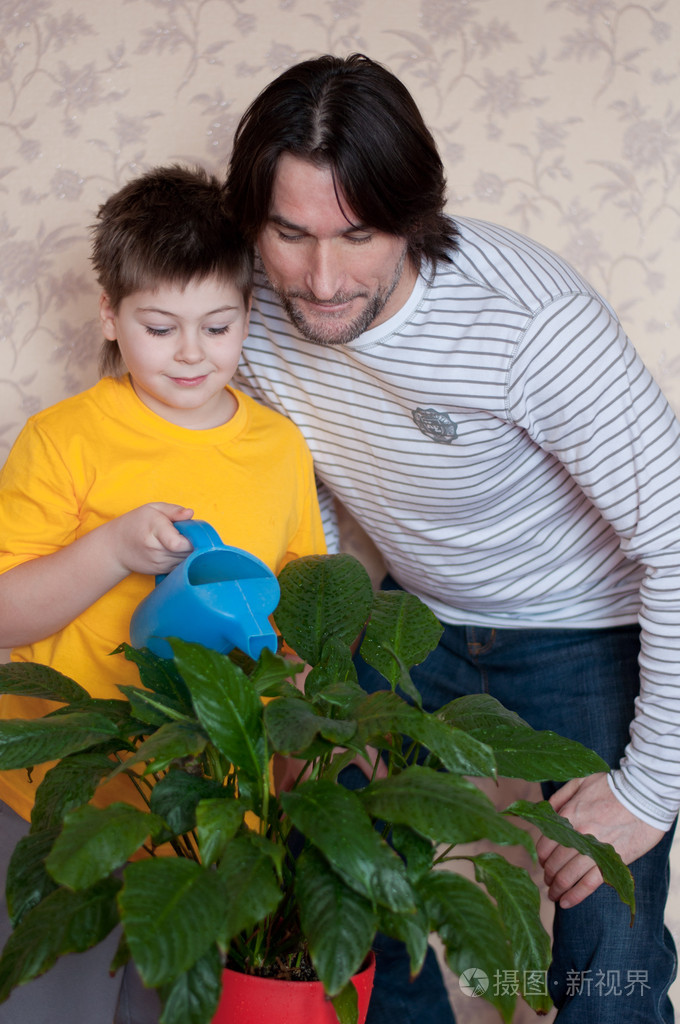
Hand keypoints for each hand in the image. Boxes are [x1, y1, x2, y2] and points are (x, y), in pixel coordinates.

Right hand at [106, 502, 193, 576]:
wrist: (116, 547)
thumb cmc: (136, 523)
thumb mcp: (153, 509)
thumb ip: (173, 510)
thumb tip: (190, 513)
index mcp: (154, 531)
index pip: (178, 543)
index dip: (191, 538)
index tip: (192, 531)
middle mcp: (156, 550)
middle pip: (187, 552)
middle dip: (194, 543)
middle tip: (189, 533)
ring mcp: (158, 563)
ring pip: (186, 560)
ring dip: (190, 552)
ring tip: (182, 540)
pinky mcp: (160, 571)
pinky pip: (181, 566)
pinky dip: (184, 559)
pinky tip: (177, 550)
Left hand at [535, 772, 664, 907]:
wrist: (642, 795)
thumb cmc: (611, 786)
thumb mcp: (579, 782)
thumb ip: (559, 798)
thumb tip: (543, 812)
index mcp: (566, 816)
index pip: (543, 844)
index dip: (541, 858)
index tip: (543, 864)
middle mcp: (576, 835)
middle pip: (553, 863)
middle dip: (548, 876)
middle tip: (548, 882)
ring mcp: (593, 850)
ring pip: (567, 876)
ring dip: (557, 889)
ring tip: (554, 895)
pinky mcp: (610, 863)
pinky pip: (587, 885)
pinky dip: (574, 896)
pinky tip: (566, 902)